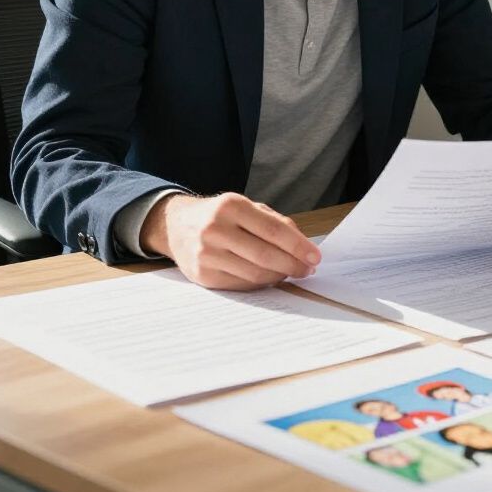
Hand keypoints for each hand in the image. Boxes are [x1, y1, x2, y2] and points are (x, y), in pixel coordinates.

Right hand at [141, 192, 320, 289]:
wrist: (177, 226)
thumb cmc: (219, 216)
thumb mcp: (245, 206)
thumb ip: (273, 221)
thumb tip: (301, 244)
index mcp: (231, 206)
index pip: (272, 229)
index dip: (298, 245)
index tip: (315, 257)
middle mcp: (216, 229)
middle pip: (265, 255)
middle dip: (292, 265)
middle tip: (308, 269)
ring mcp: (207, 254)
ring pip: (254, 274)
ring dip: (278, 276)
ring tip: (290, 273)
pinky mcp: (203, 275)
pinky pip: (240, 285)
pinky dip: (260, 284)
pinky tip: (269, 278)